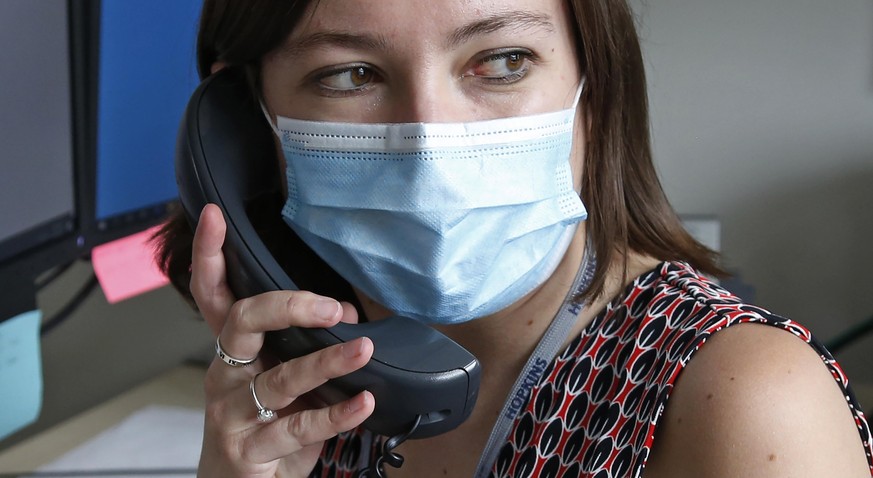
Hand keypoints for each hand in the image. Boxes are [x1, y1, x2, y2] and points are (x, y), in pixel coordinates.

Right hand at [191, 204, 374, 476]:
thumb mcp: (284, 380)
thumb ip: (308, 346)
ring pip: (279, 378)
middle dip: (286, 306)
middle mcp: (225, 374)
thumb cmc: (265, 426)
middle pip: (242, 322)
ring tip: (363, 349)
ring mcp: (233, 412)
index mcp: (232, 350)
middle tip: (329, 306)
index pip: (213, 293)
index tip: (215, 216)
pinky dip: (336, 413)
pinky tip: (362, 402)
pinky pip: (300, 427)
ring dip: (327, 362)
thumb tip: (347, 316)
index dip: (209, 254)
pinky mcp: (250, 449)